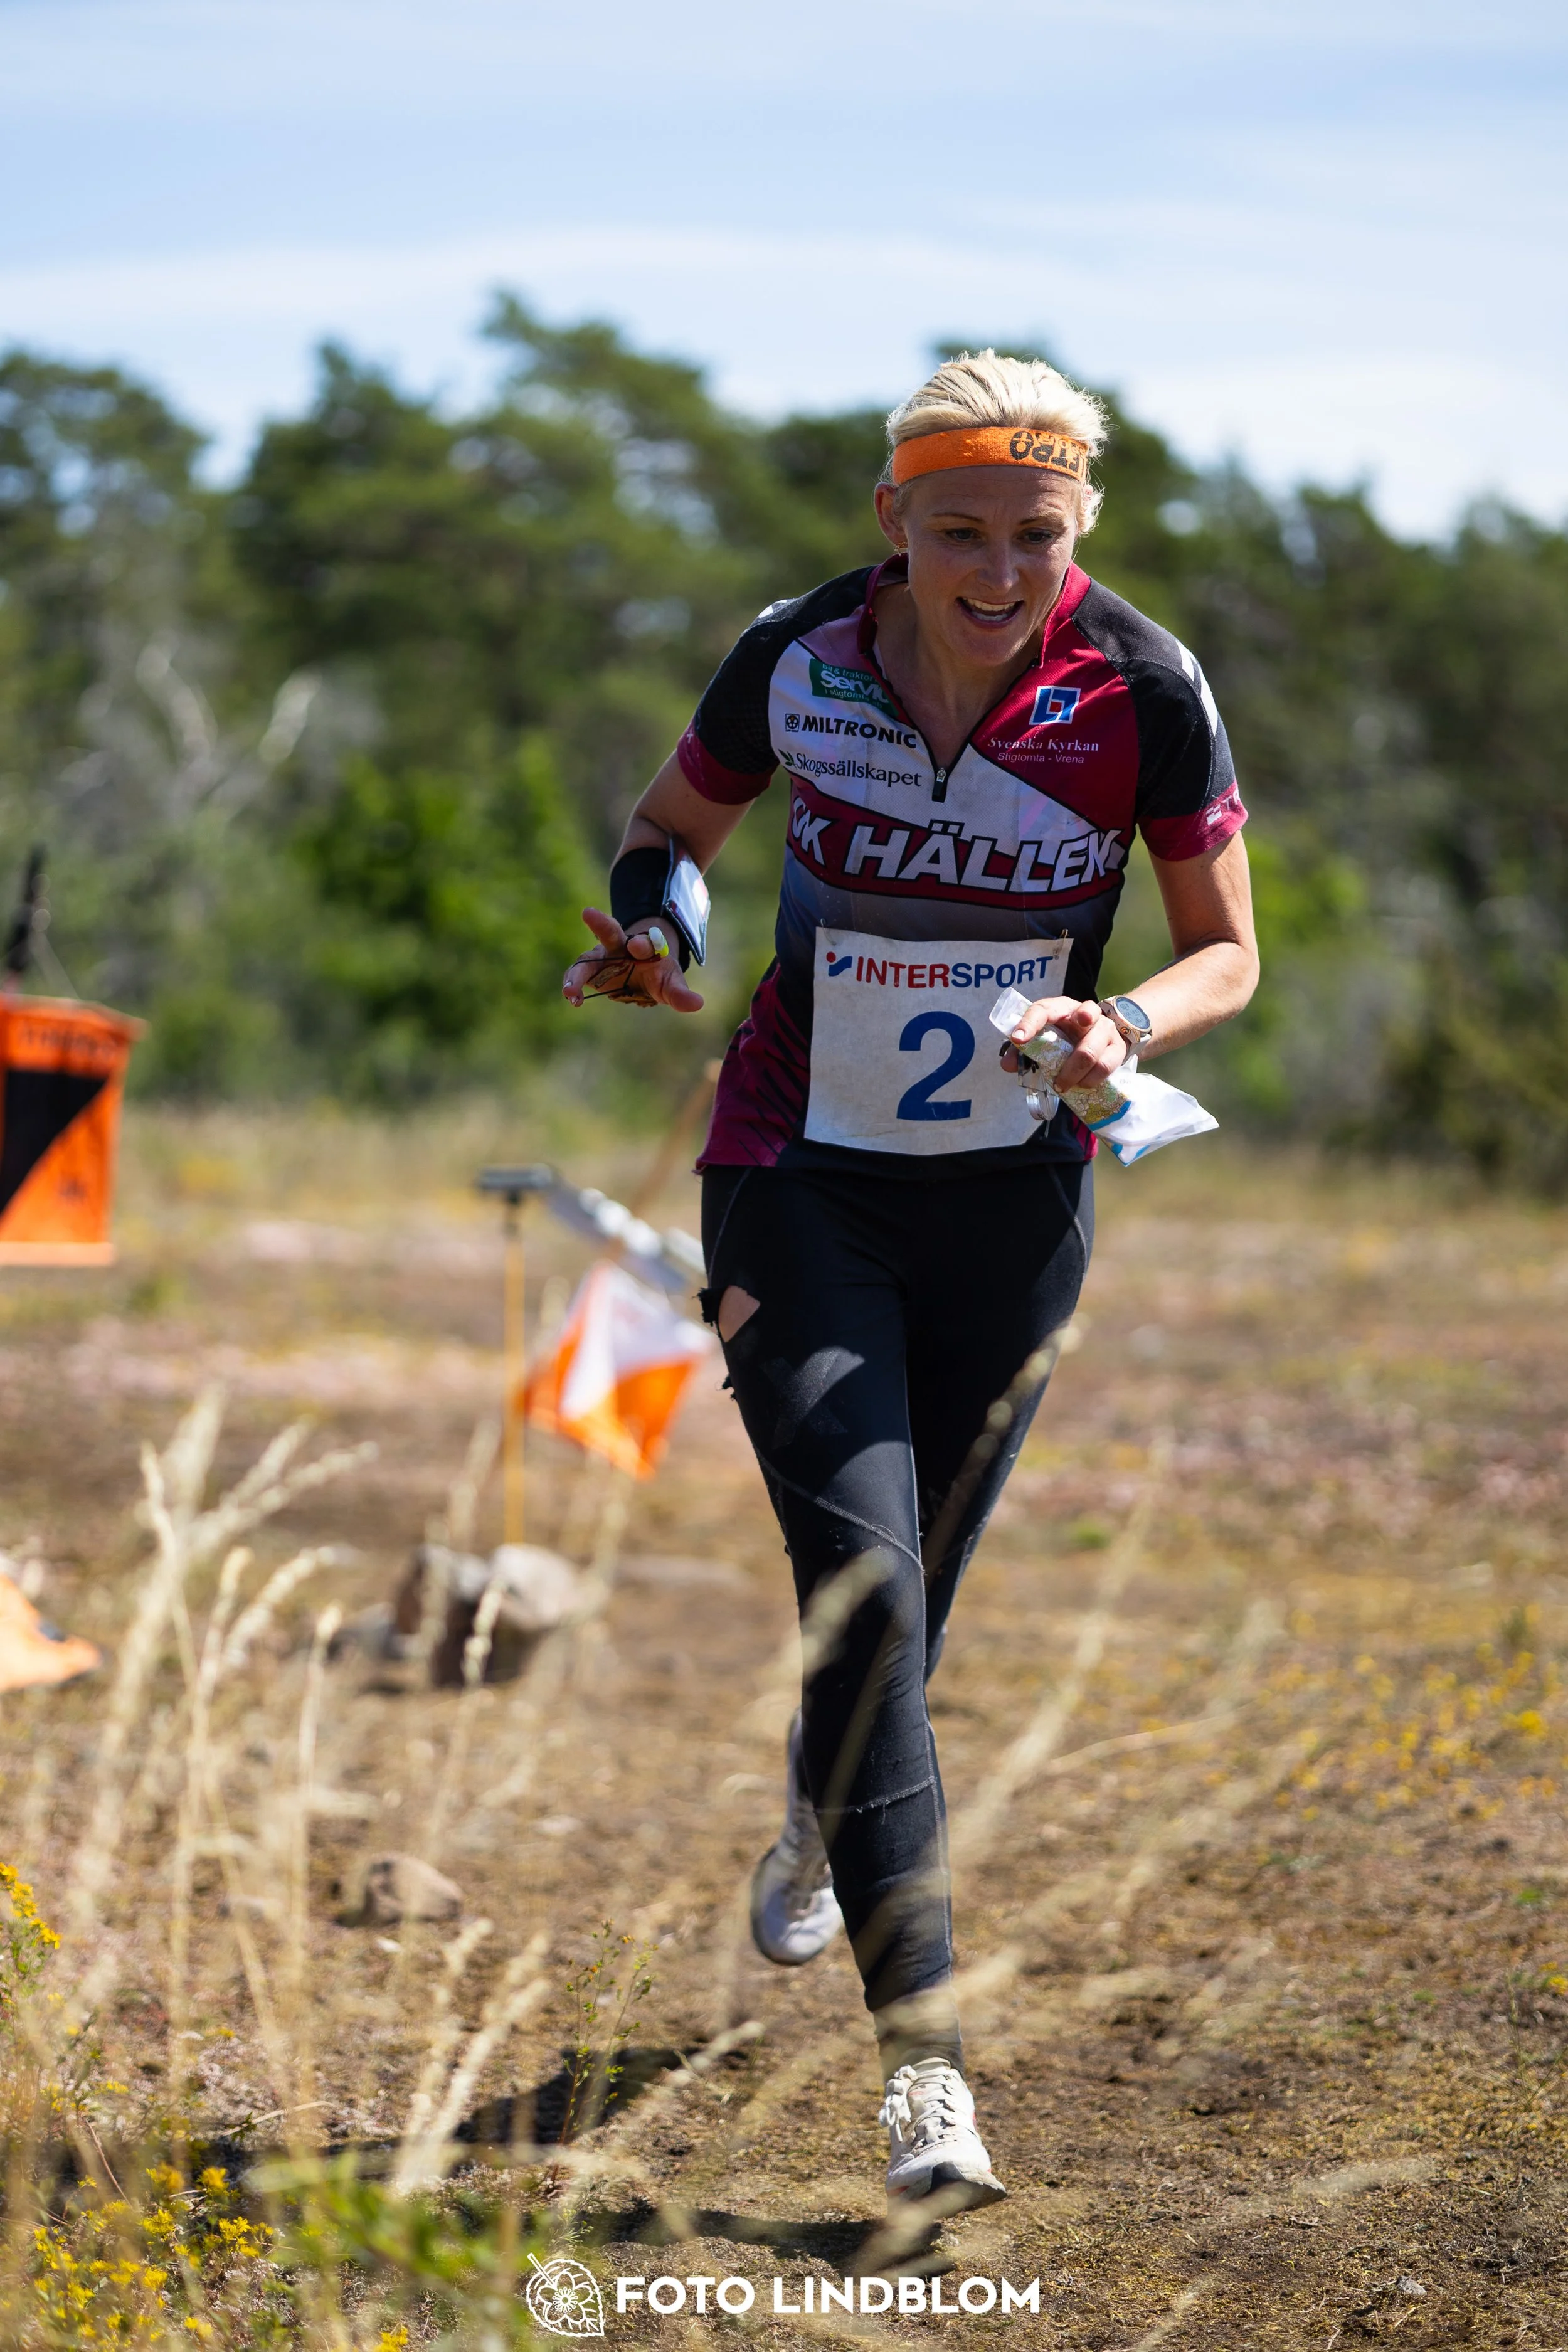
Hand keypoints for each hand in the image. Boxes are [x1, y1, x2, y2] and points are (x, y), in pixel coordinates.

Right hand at [562, 907, 704, 1012]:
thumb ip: (680, 993)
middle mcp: (620, 946)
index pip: (644, 941)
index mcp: (644, 945)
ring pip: (587, 958)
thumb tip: (698, 1004)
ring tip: (570, 990)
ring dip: (578, 973)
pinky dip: (572, 984)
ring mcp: (602, 957)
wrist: (642, 971)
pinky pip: (578, 975)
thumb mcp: (671, 984)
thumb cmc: (657, 974)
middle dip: (601, 923)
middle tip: (588, 912)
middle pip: (610, 931)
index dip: (643, 942)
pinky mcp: (590, 970)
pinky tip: (571, 998)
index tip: (640, 946)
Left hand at [998, 995, 1127, 1092]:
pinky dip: (1090, 1080)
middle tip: (1053, 1079)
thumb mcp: (1046, 1037)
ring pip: (1090, 1051)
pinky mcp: (1117, 1047)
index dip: (1029, 1023)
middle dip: (1063, 1052)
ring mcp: (1104, 1029)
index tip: (1018, 1039)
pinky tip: (1081, 1085)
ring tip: (1061, 1086)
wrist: (1104, 1033)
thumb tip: (1008, 1065)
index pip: (1043, 1009)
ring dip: (1073, 1074)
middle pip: (1080, 1022)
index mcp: (1060, 1007)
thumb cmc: (1067, 1035)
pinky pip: (1105, 1066)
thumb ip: (1024, 1050)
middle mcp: (1084, 1012)